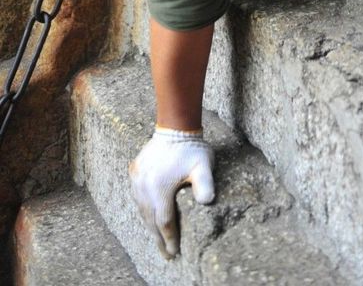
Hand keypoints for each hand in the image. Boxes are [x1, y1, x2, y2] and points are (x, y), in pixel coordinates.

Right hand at [129, 127, 214, 257]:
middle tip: (166, 255)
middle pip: (151, 220)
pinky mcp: (135, 173)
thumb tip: (208, 201)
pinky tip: (150, 216)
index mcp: (160, 188)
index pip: (164, 222)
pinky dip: (144, 211)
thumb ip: (205, 184)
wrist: (174, 127)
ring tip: (158, 240)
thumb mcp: (203, 165)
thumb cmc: (191, 148)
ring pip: (142, 210)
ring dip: (150, 226)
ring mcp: (138, 180)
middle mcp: (144, 187)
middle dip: (159, 239)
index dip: (170, 239)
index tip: (175, 252)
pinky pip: (138, 198)